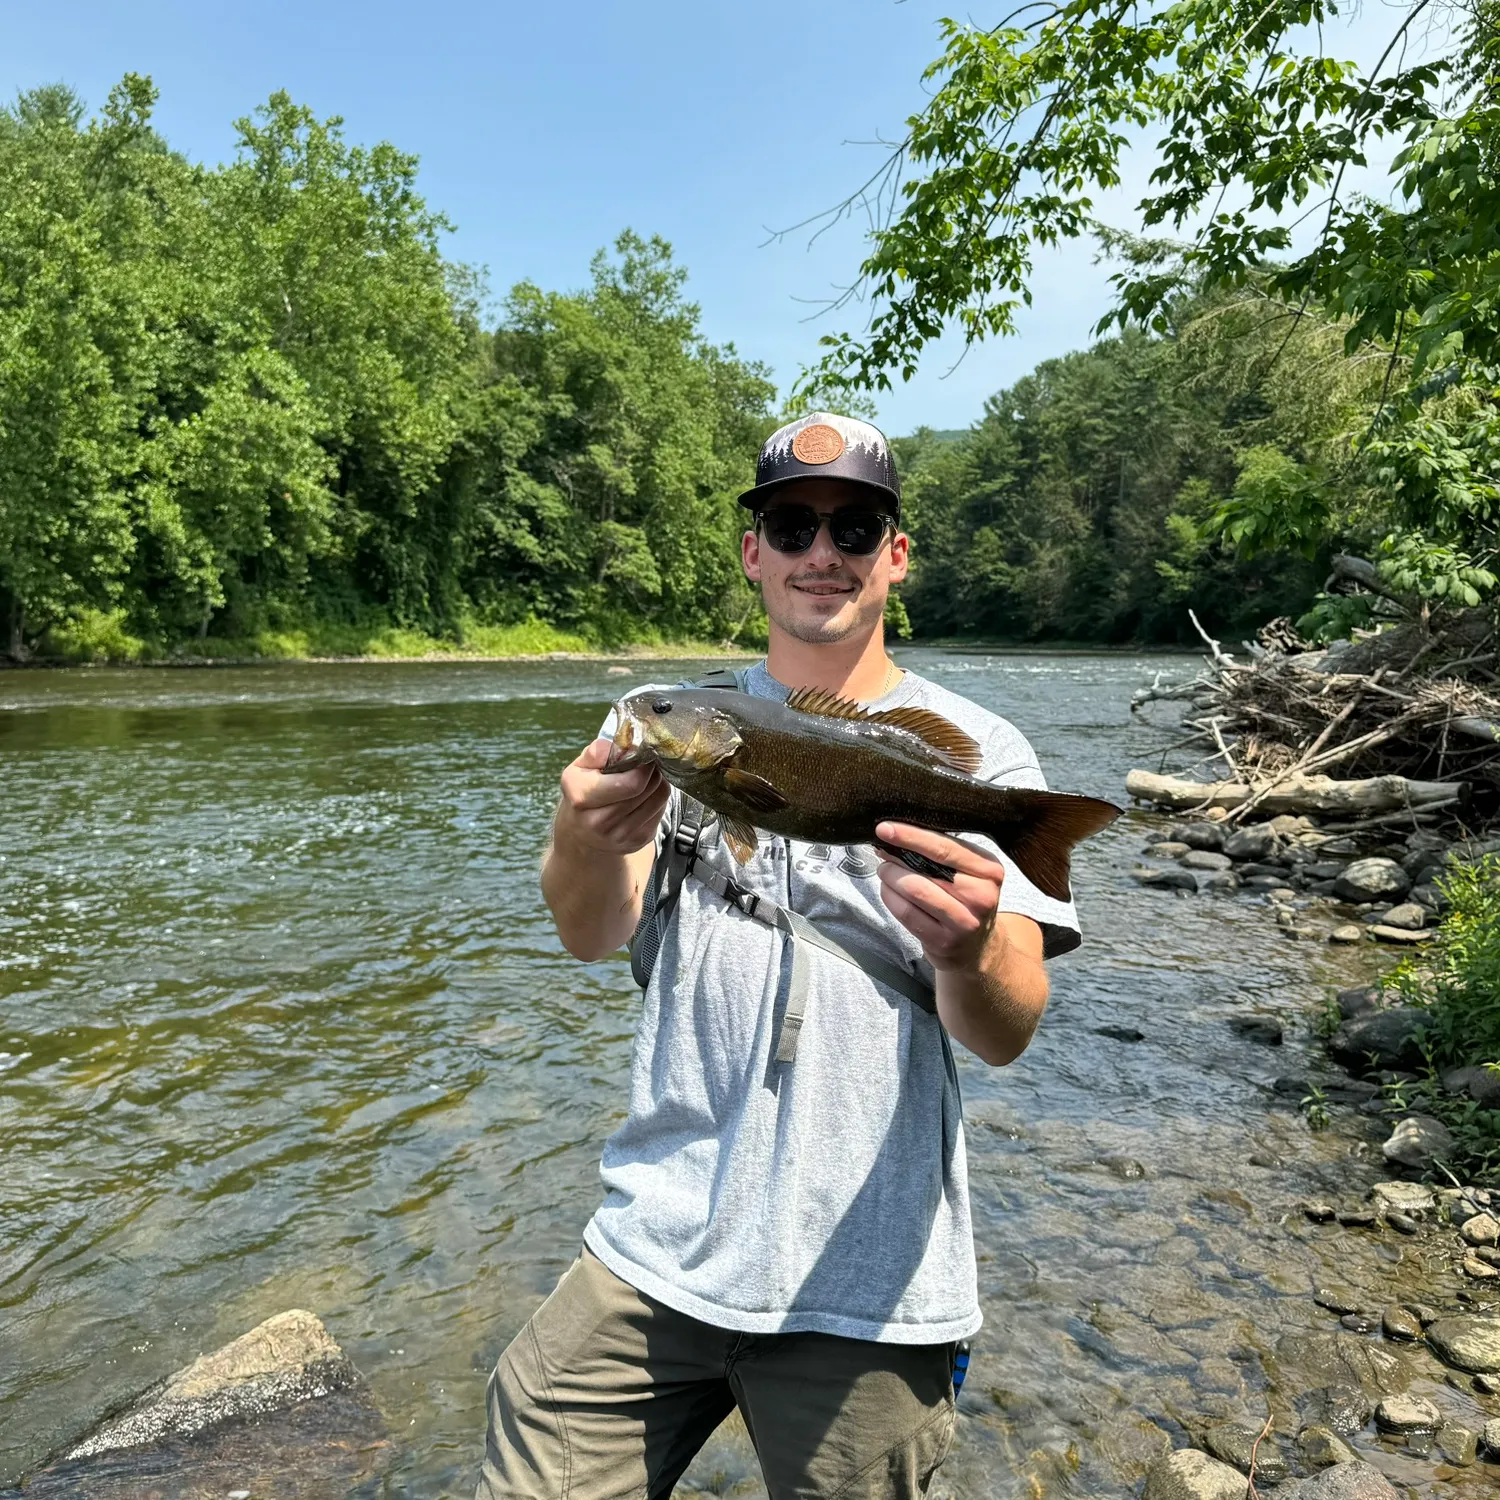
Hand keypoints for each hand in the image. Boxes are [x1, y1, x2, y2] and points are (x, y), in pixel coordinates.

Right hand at [555, 739, 669, 855]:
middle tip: (646, 763)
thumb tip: (626, 748)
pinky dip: (658, 797)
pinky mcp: (638, 841)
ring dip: (658, 782)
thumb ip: (598, 752)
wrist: (582, 834)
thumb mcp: (580, 767)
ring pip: (659, 798)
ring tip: (646, 776)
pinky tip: (646, 793)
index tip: (641, 755)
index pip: (630, 783)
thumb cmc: (583, 791)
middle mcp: (597, 821)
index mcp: (581, 796)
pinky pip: (661, 810)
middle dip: (651, 770)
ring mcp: (620, 836)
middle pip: (646, 788)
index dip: (642, 765)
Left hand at [874, 822, 1003, 972]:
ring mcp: (964, 922)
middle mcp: (982, 896)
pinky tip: (887, 890)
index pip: (945, 847)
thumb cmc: (966, 900)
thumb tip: (898, 832)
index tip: (885, 828)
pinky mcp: (944, 941)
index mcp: (990, 870)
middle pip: (927, 868)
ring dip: (890, 876)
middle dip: (896, 857)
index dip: (911, 836)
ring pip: (915, 890)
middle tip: (881, 850)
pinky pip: (907, 913)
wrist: (976, 947)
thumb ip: (942, 853)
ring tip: (884, 870)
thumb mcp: (969, 872)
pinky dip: (890, 897)